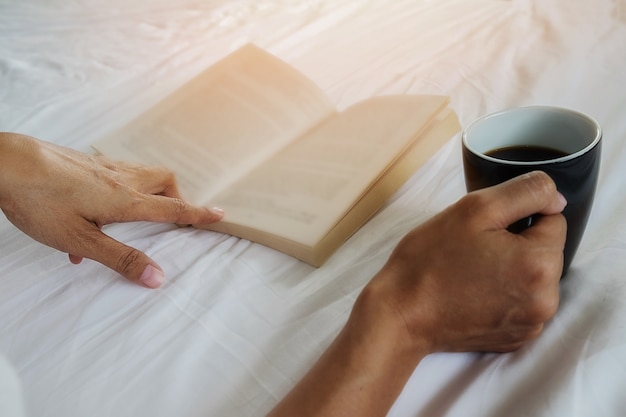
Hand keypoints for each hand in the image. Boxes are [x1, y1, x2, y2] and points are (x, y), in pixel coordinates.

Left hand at [0, 133, 222, 287]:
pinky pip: (118, 173)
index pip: (173, 208)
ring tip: (141, 213)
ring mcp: (103, 167)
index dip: (199, 214)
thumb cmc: (40, 200)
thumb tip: (156, 277)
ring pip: (143, 173)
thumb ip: (120, 258)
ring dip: (153, 190)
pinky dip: (126, 188)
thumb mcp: (80, 238)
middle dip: (178, 196)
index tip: (221, 214)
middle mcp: (120, 179)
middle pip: (164, 181)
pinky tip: (98, 210)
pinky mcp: (86, 163)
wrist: (6, 163)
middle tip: (178, 215)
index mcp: (125, 200)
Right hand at [268, 171, 566, 416]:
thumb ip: (526, 192)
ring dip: (511, 267)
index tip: (485, 228)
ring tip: (472, 271)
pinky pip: (523, 301)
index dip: (517, 215)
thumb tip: (555, 198)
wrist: (400, 313)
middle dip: (516, 242)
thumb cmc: (430, 260)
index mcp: (541, 264)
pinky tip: (474, 292)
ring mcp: (532, 323)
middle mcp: (546, 299)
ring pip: (534, 276)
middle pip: (545, 250)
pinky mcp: (517, 338)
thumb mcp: (474, 209)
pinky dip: (505, 293)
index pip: (553, 219)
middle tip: (473, 248)